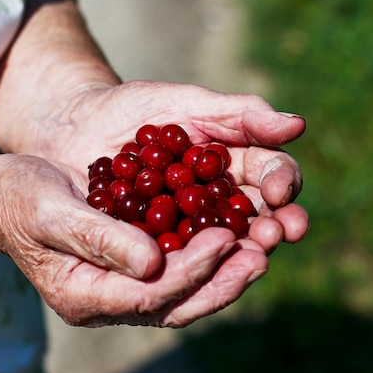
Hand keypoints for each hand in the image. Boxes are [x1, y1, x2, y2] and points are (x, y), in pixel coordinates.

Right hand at [0, 153, 272, 326]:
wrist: (4, 198)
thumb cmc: (18, 199)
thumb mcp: (49, 210)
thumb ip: (97, 238)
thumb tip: (152, 264)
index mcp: (82, 294)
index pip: (148, 293)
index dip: (191, 269)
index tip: (226, 240)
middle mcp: (106, 300)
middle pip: (174, 304)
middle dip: (221, 282)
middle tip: (261, 256)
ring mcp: (120, 288)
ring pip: (182, 294)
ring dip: (223, 275)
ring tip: (260, 250)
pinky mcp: (132, 269)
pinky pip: (177, 273)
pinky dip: (208, 259)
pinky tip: (235, 237)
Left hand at [43, 80, 308, 251]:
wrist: (73, 129)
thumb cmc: (131, 110)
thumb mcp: (183, 104)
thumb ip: (238, 114)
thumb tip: (298, 125)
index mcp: (235, 164)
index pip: (272, 174)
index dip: (282, 182)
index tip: (280, 191)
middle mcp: (220, 201)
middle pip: (258, 218)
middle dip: (272, 226)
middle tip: (276, 233)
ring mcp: (189, 230)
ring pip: (223, 246)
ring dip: (241, 253)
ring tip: (252, 255)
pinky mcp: (157, 252)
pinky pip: (178, 262)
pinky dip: (190, 266)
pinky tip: (196, 268)